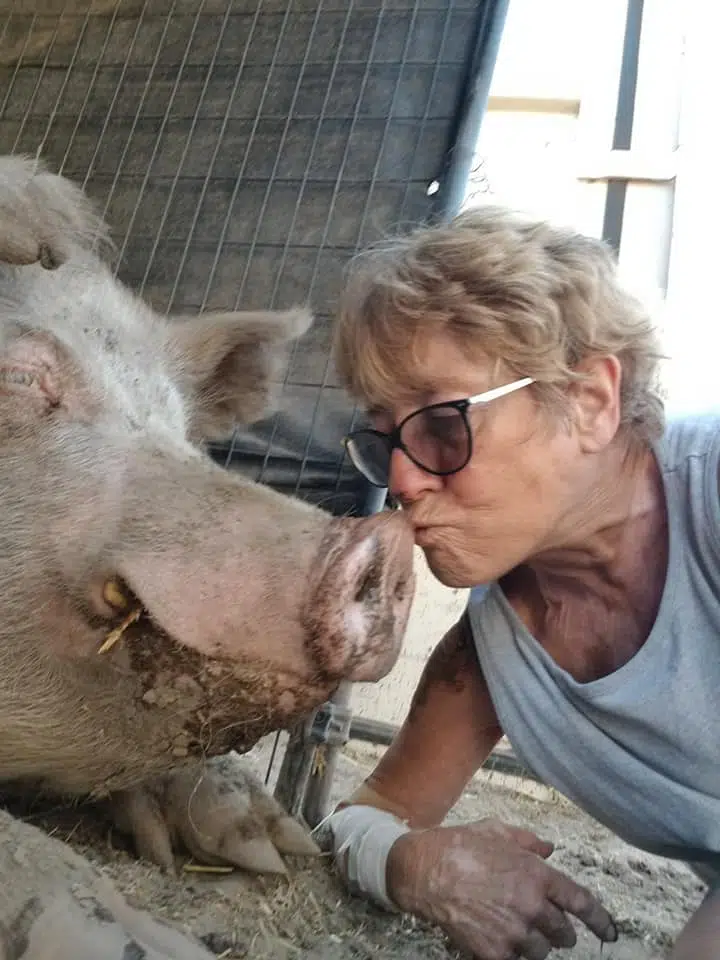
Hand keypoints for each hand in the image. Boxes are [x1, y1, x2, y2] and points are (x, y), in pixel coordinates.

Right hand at [387, 817, 616, 959]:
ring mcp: (513, 934)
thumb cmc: (460, 846)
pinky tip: (495, 936)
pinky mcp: (494, 954)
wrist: (424, 872)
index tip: (610, 932)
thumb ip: (528, 842)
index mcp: (537, 876)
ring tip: (514, 928)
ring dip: (534, 943)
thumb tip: (549, 849)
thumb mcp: (497, 831)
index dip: (600, 920)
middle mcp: (532, 907)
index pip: (582, 903)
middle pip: (563, 933)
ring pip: (541, 952)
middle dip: (558, 929)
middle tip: (543, 922)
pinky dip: (510, 953)